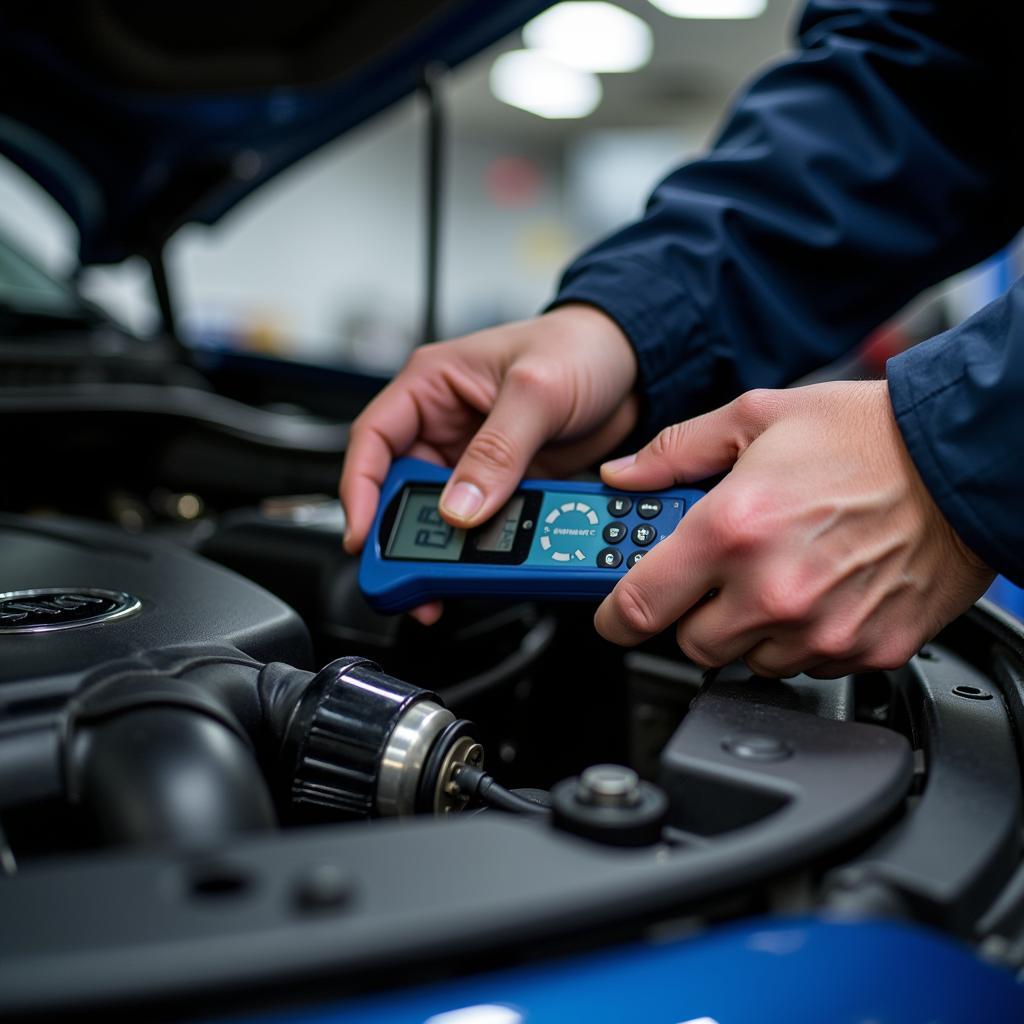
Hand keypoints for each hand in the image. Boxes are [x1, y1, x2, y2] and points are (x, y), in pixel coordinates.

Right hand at [340, 304, 638, 622]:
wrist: (634, 368)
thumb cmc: (580, 348)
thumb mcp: (537, 391)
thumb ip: (498, 449)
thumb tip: (461, 506)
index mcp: (432, 386)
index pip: (374, 440)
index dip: (360, 490)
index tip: (364, 535)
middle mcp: (444, 424)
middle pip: (399, 489)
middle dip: (399, 535)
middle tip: (405, 576)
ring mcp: (472, 459)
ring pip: (438, 515)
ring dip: (442, 550)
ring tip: (444, 582)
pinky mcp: (502, 485)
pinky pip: (480, 525)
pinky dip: (480, 549)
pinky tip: (486, 567)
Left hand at [594, 381, 993, 677]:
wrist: (963, 461)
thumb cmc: (867, 436)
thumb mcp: (756, 417)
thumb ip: (676, 452)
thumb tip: (625, 476)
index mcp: (732, 529)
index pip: (639, 604)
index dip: (614, 615)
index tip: (613, 614)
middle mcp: (772, 588)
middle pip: (690, 643)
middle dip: (690, 612)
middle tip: (712, 577)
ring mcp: (821, 628)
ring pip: (747, 660)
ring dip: (746, 628)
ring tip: (776, 574)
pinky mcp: (865, 650)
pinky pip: (806, 665)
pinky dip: (799, 638)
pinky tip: (819, 591)